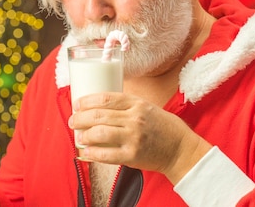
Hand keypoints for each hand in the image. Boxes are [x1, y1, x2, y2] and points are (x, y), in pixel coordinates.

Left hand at [69, 92, 211, 183]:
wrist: (180, 149)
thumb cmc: (162, 127)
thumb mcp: (147, 107)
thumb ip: (127, 105)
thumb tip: (100, 104)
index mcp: (137, 104)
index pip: (106, 98)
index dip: (87, 100)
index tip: (77, 104)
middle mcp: (134, 118)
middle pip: (99, 115)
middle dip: (80, 118)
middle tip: (73, 121)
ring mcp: (133, 137)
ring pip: (99, 133)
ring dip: (84, 135)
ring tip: (79, 136)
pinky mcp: (132, 155)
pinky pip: (106, 154)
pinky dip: (92, 154)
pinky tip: (86, 153)